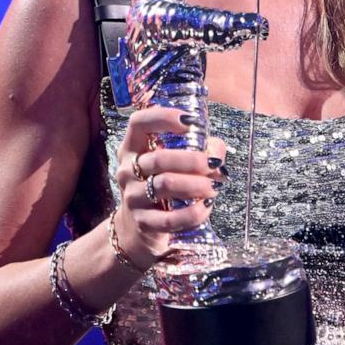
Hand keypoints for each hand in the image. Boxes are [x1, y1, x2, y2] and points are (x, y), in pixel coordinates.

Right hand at [109, 107, 227, 266]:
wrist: (139, 227)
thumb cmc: (163, 185)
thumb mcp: (175, 163)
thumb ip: (200, 149)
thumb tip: (216, 151)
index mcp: (133, 147)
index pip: (139, 123)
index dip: (163, 117)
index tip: (190, 121)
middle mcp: (128, 169)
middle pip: (158, 159)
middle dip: (191, 161)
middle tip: (213, 166)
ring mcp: (133, 196)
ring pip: (164, 185)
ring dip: (195, 185)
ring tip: (213, 187)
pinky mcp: (143, 221)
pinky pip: (169, 218)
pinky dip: (191, 213)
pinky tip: (205, 208)